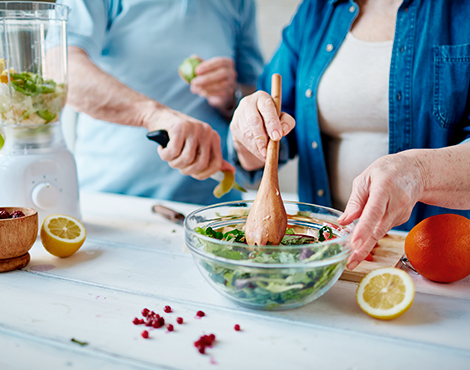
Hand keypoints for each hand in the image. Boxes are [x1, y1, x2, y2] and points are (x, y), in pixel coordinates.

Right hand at [145, 107, 233, 179]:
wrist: (159, 116)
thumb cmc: (179, 136)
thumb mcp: (198, 147)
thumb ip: (213, 159)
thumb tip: (231, 172)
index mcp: (214, 138)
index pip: (216, 164)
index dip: (203, 174)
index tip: (192, 173)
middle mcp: (207, 131)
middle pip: (201, 164)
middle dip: (186, 170)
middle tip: (177, 164)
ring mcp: (194, 128)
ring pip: (186, 159)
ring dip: (174, 163)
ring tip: (169, 156)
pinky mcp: (179, 127)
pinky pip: (173, 152)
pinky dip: (165, 155)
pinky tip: (162, 149)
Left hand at [190, 57, 237, 109]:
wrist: (221, 90)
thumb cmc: (212, 75)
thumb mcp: (207, 67)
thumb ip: (200, 63)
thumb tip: (192, 57)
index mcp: (227, 62)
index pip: (220, 62)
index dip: (208, 65)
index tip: (196, 70)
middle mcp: (232, 72)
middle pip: (222, 73)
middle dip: (207, 78)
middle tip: (194, 81)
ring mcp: (231, 84)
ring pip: (220, 85)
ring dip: (205, 87)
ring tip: (194, 88)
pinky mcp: (228, 93)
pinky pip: (219, 94)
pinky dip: (208, 93)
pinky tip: (201, 92)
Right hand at [230, 91, 294, 170]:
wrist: (253, 122)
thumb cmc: (270, 118)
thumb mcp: (282, 117)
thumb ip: (287, 122)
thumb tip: (283, 130)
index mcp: (262, 97)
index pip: (267, 107)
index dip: (272, 122)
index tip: (277, 136)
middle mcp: (248, 103)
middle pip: (254, 121)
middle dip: (261, 138)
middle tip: (267, 151)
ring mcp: (239, 114)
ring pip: (247, 132)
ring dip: (257, 146)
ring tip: (265, 155)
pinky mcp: (234, 126)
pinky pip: (243, 139)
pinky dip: (252, 149)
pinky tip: (259, 153)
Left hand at [337, 152, 424, 269]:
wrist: (415, 171)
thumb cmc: (386, 172)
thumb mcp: (364, 179)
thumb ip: (354, 201)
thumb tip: (344, 221)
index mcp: (384, 188)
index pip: (373, 211)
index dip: (364, 228)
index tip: (355, 243)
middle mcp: (396, 202)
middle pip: (378, 229)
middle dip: (364, 248)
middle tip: (350, 263)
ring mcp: (401, 213)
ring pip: (380, 232)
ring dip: (366, 246)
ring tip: (351, 258)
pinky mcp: (401, 220)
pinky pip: (382, 229)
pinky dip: (371, 234)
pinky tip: (364, 234)